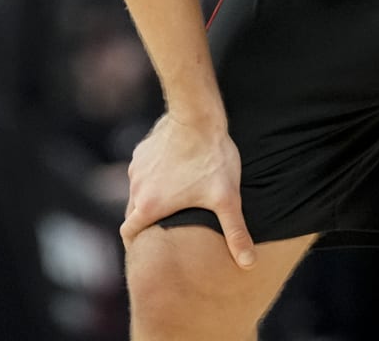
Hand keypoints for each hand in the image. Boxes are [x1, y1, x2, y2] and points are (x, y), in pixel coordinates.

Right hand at [121, 112, 255, 268]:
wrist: (198, 115)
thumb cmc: (212, 158)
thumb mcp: (227, 199)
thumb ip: (236, 233)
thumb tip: (249, 264)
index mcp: (150, 205)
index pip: (129, 233)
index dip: (136, 244)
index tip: (145, 248)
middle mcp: (137, 187)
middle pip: (134, 212)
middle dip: (148, 220)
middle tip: (168, 224)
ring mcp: (137, 167)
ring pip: (139, 190)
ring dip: (152, 196)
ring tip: (176, 197)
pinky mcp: (142, 150)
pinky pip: (144, 170)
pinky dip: (154, 176)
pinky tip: (176, 172)